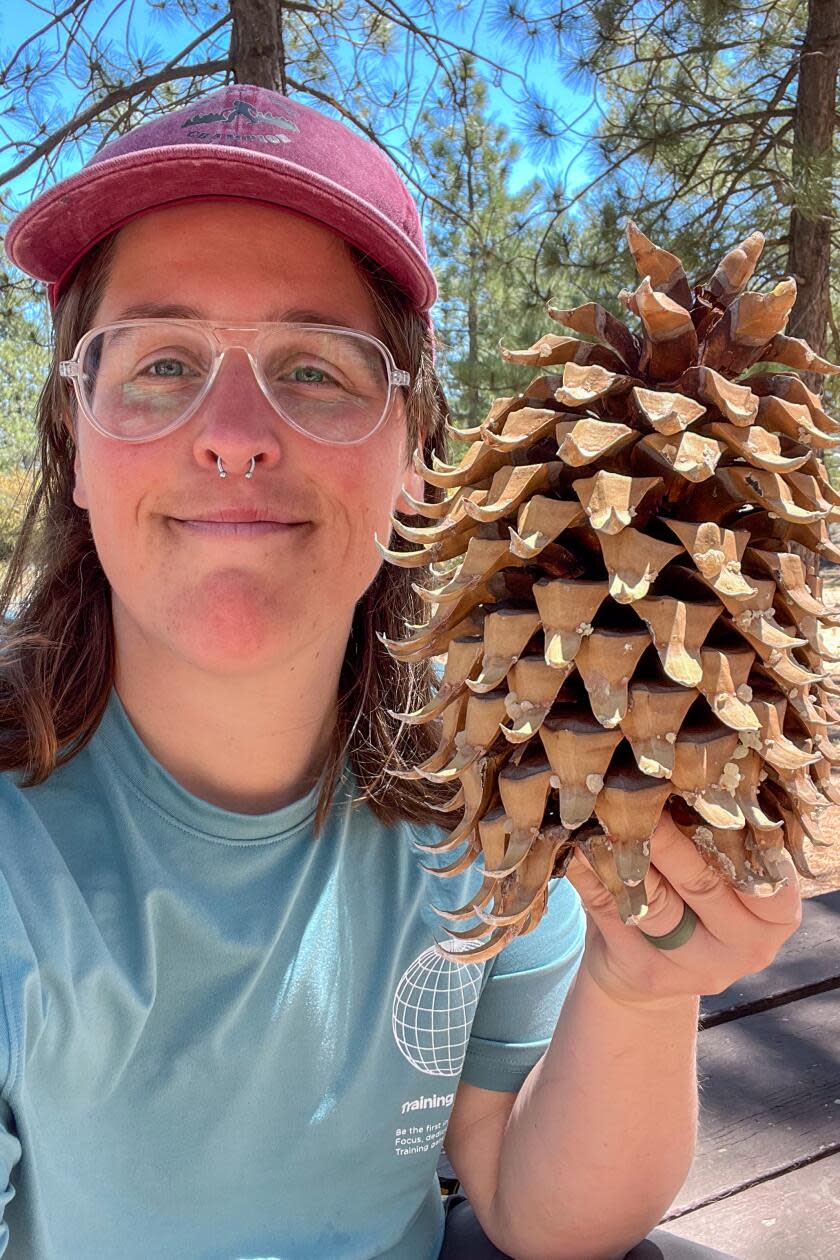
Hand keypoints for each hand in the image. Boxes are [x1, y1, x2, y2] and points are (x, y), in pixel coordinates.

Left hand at [565, 811, 802, 1009]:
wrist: (648, 971)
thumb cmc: (690, 899)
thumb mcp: (718, 871)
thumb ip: (710, 836)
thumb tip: (675, 779)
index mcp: (777, 916)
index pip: (766, 874)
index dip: (731, 830)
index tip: (699, 791)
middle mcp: (748, 947)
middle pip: (704, 884)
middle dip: (667, 837)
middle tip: (641, 797)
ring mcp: (698, 968)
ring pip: (657, 904)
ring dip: (626, 856)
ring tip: (604, 817)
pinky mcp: (648, 973)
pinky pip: (613, 914)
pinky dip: (591, 876)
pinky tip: (575, 848)